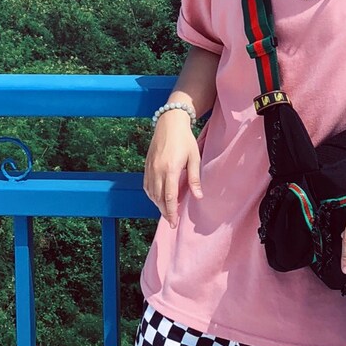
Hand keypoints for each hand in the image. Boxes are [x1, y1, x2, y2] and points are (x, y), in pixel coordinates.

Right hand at [143, 111, 202, 227]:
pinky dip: (151, 194)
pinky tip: (157, 198)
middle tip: (171, 221)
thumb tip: (198, 196)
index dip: (171, 212)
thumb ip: (195, 178)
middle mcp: (157, 170)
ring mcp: (150, 168)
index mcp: (171, 169)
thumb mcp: (194, 158)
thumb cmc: (185, 139)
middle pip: (158, 198)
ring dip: (157, 204)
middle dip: (164, 212)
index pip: (169, 197)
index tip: (174, 222)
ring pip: (151, 193)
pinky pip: (147, 185)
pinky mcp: (147, 165)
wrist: (169, 122)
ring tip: (166, 211)